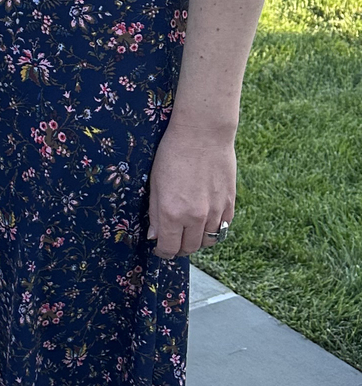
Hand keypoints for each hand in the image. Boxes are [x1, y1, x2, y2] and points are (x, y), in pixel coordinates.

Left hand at [145, 115, 235, 259]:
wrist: (202, 134)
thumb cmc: (172, 154)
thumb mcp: (155, 183)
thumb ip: (155, 213)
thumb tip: (155, 236)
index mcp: (172, 213)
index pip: (169, 248)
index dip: (163, 252)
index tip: (160, 248)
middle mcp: (196, 217)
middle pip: (189, 248)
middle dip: (179, 248)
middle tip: (173, 241)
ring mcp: (215, 211)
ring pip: (208, 241)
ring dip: (197, 240)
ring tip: (189, 232)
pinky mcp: (230, 203)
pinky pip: (223, 228)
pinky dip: (213, 230)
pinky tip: (205, 221)